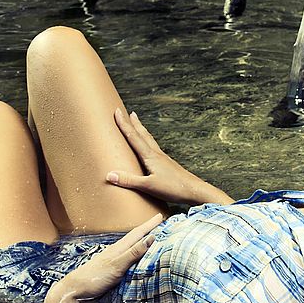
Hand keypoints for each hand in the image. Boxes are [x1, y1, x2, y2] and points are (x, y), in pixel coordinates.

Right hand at [34, 213, 162, 302]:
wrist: (73, 289)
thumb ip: (122, 264)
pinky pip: (130, 254)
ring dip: (146, 231)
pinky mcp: (114, 266)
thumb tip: (133, 259)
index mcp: (114, 252)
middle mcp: (114, 252)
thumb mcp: (111, 272)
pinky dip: (140, 246)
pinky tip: (150, 240)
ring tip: (159, 224)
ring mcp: (114, 258)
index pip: (133, 238)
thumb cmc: (90, 283)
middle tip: (160, 216)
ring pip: (133, 241)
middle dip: (148, 226)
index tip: (156, 221)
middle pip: (134, 235)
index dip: (144, 230)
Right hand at [106, 108, 232, 205]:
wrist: (194, 190)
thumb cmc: (173, 188)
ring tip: (138, 124)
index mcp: (150, 156)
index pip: (133, 137)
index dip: (124, 124)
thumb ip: (129, 180)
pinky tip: (150, 148)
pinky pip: (154, 148)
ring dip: (142, 131)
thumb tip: (109, 175)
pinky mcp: (167, 165)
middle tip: (128, 112)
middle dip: (134, 123)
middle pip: (143, 135)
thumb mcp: (148, 186)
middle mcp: (157, 154)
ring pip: (149, 140)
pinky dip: (148, 142)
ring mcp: (163, 159)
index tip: (117, 111)